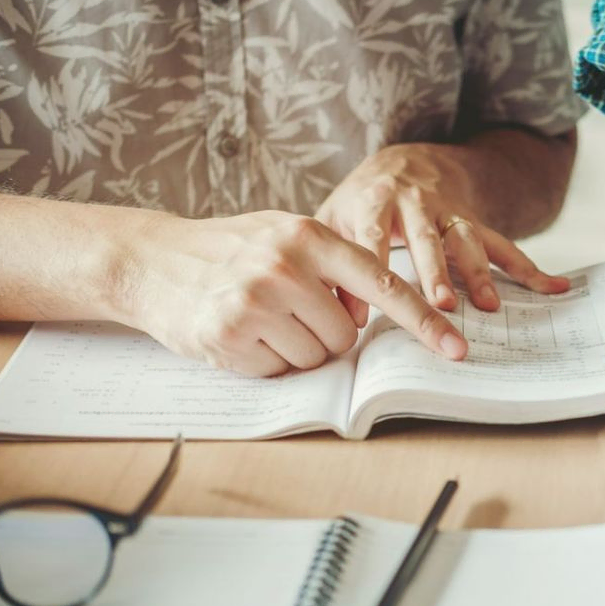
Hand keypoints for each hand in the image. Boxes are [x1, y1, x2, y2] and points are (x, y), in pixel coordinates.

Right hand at [122, 210, 466, 376]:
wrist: (150, 261)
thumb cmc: (230, 249)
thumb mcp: (284, 235)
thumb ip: (333, 264)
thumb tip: (377, 309)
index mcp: (308, 236)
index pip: (382, 285)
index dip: (423, 320)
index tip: (454, 347)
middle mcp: (284, 267)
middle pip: (347, 336)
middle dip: (328, 335)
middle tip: (290, 312)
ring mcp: (255, 302)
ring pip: (316, 357)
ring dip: (296, 349)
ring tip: (263, 319)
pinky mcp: (229, 336)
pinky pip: (279, 370)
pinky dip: (267, 361)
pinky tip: (242, 333)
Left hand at [315, 143, 568, 311]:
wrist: (404, 161)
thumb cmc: (362, 201)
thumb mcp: (335, 220)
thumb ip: (330, 263)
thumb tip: (335, 315)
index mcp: (375, 201)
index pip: (370, 238)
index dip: (370, 273)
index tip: (363, 317)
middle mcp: (415, 203)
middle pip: (426, 238)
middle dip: (435, 271)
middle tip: (441, 304)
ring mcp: (449, 211)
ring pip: (466, 240)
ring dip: (478, 272)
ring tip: (489, 305)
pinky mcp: (474, 222)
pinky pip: (503, 245)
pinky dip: (529, 267)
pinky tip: (554, 287)